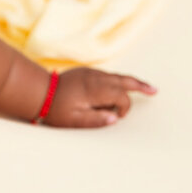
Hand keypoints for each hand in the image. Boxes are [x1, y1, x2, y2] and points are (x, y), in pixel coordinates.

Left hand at [42, 67, 156, 127]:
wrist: (38, 91)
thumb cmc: (55, 109)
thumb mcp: (74, 120)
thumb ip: (96, 120)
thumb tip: (115, 119)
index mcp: (95, 89)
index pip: (121, 96)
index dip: (124, 107)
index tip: (117, 116)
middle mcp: (95, 78)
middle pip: (123, 80)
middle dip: (139, 86)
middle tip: (154, 91)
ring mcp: (90, 73)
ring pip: (116, 76)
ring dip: (130, 82)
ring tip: (144, 87)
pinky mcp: (85, 72)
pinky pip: (107, 75)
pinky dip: (117, 80)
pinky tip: (120, 86)